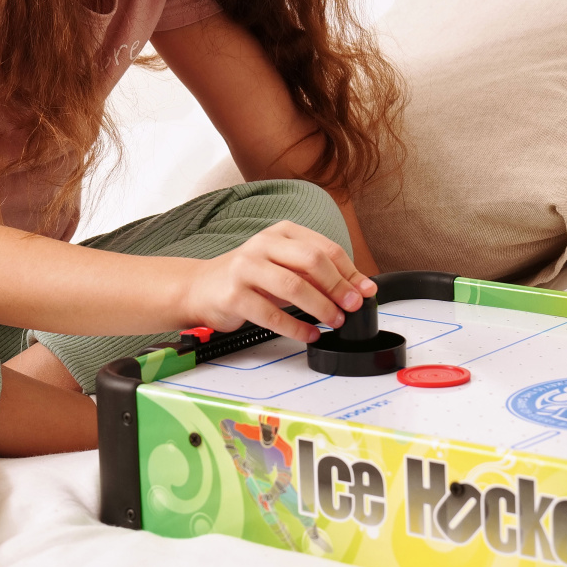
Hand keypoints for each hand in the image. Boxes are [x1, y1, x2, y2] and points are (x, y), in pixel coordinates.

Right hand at [182, 221, 376, 343]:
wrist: (200, 288)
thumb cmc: (248, 277)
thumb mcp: (284, 266)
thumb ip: (318, 274)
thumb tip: (360, 287)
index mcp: (280, 233)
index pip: (324, 247)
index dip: (350, 271)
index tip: (365, 291)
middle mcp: (262, 245)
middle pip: (311, 260)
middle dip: (338, 286)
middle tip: (352, 306)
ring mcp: (245, 268)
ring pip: (292, 285)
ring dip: (321, 307)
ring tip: (334, 321)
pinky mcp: (234, 295)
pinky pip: (271, 314)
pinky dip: (296, 327)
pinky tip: (309, 334)